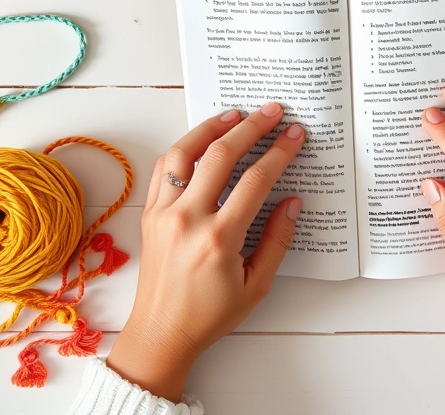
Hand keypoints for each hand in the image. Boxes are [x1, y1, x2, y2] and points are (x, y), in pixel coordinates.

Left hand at [107, 103, 304, 401]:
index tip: (294, 135)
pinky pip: (163, 169)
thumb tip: (292, 201)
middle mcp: (188, 220)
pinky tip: (201, 141)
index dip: (279, 152)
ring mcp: (164, 214)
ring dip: (211, 127)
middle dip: (251, 127)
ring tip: (234, 115)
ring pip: (184, 152)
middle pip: (221, 155)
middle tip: (272, 111)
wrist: (162, 333)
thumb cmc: (210, 315)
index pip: (256, 180)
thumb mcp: (257, 284)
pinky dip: (183, 148)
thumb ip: (277, 239)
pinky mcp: (149, 215)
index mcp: (219, 239)